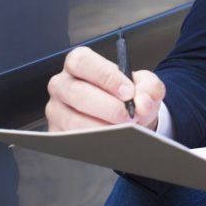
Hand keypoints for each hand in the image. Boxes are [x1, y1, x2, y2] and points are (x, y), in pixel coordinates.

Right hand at [45, 46, 164, 130]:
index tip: (128, 92)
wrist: (126, 117)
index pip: (82, 62)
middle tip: (129, 116)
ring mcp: (56, 109)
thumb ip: (149, 88)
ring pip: (73, 121)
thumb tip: (142, 103)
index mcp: (78, 63)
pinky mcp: (56, 132)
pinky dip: (94, 143)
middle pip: (77, 93)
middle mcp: (62, 84)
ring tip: (124, 131)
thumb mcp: (144, 84)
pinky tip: (111, 142)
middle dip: (108, 108)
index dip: (105, 77)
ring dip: (102, 129)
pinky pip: (71, 141)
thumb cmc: (127, 95)